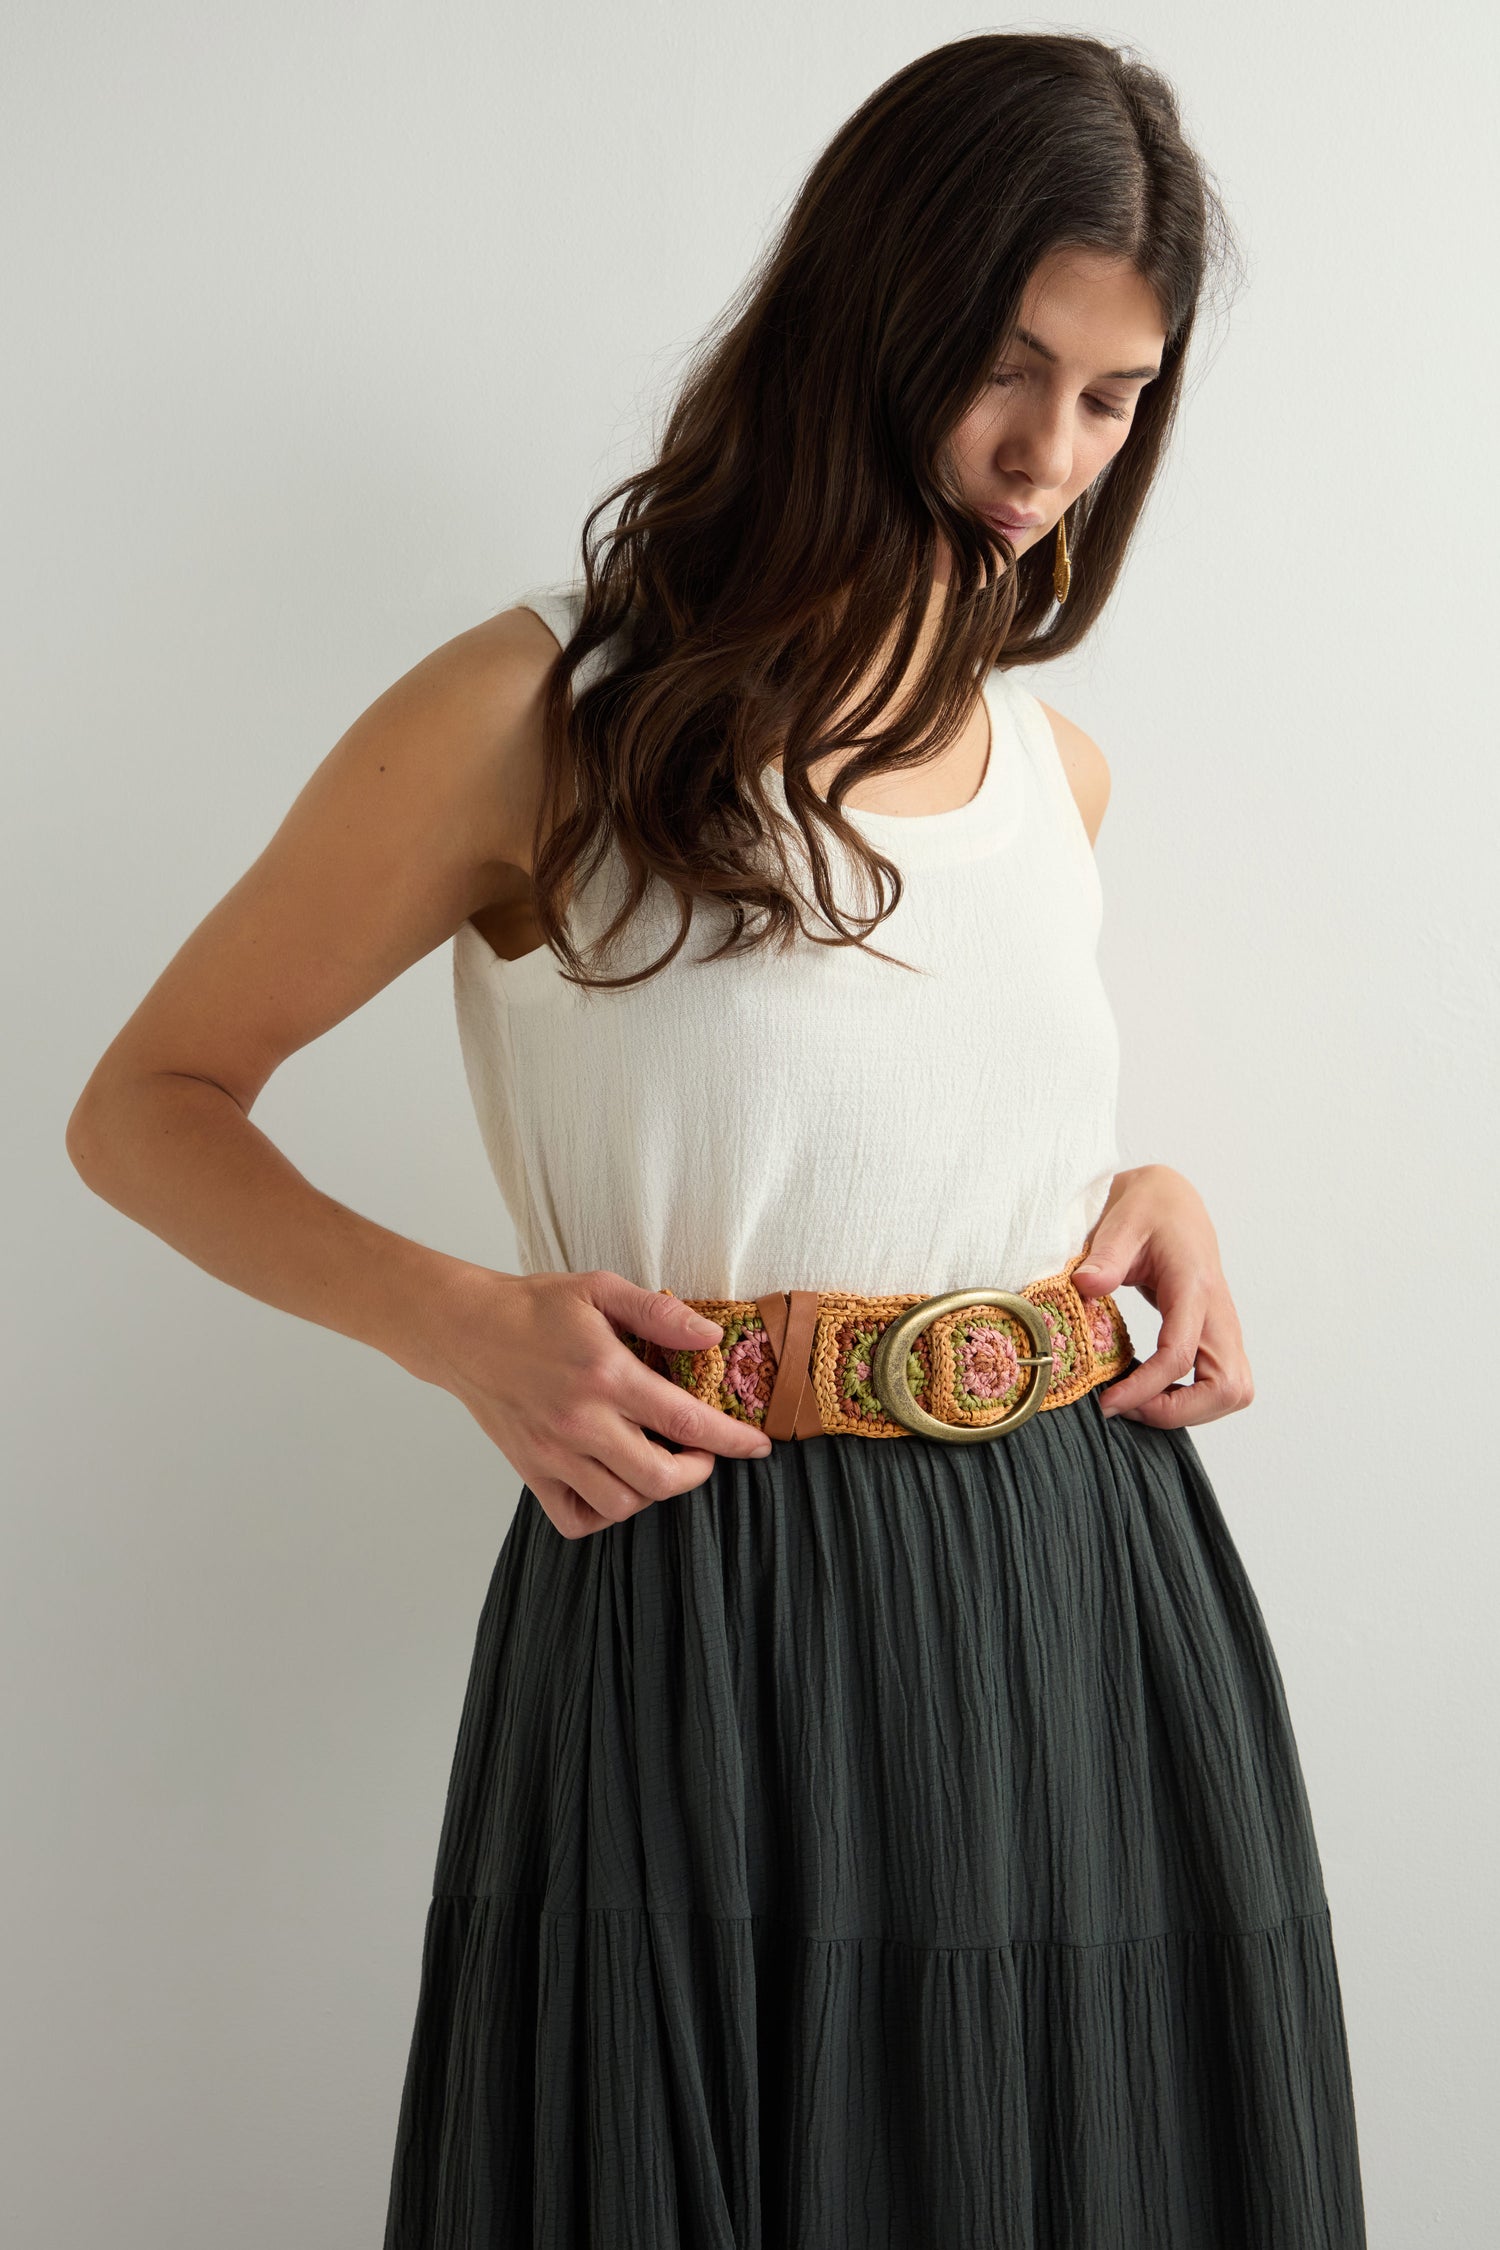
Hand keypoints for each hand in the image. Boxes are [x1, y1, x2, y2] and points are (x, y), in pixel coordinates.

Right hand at [428, 1267, 772, 1538]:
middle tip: (703, 1453)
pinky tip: (614, 1483)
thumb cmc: (533, 1307)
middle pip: (659, 1478)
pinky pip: (576, 1519)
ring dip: (653, 1491)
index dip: (730, 1440)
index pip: (685, 1421)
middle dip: (697, 1473)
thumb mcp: (600, 1289)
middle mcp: (581, 1423)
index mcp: (605, 1375)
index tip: (757, 1445)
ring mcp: (553, 1454)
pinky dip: (603, 1514)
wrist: (463, 1329)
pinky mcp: (531, 1472)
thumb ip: (660, 1314)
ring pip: (621, 1504)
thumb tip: (712, 1337)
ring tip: (657, 1460)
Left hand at [1070, 1164, 1254, 1427]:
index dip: (1146, 1388)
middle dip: (1178, 1411)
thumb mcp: (1122, 1221)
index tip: (1107, 1401)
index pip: (1181, 1355)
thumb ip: (1106, 1254)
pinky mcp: (1217, 1336)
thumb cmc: (1148, 1209)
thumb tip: (1086, 1284)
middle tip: (1127, 1406)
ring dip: (1188, 1411)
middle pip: (1228, 1388)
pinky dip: (1191, 1400)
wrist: (1173, 1202)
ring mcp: (1222, 1327)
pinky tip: (1150, 1389)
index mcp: (1194, 1286)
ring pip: (1232, 1392)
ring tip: (1136, 1401)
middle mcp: (1218, 1312)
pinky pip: (1221, 1384)